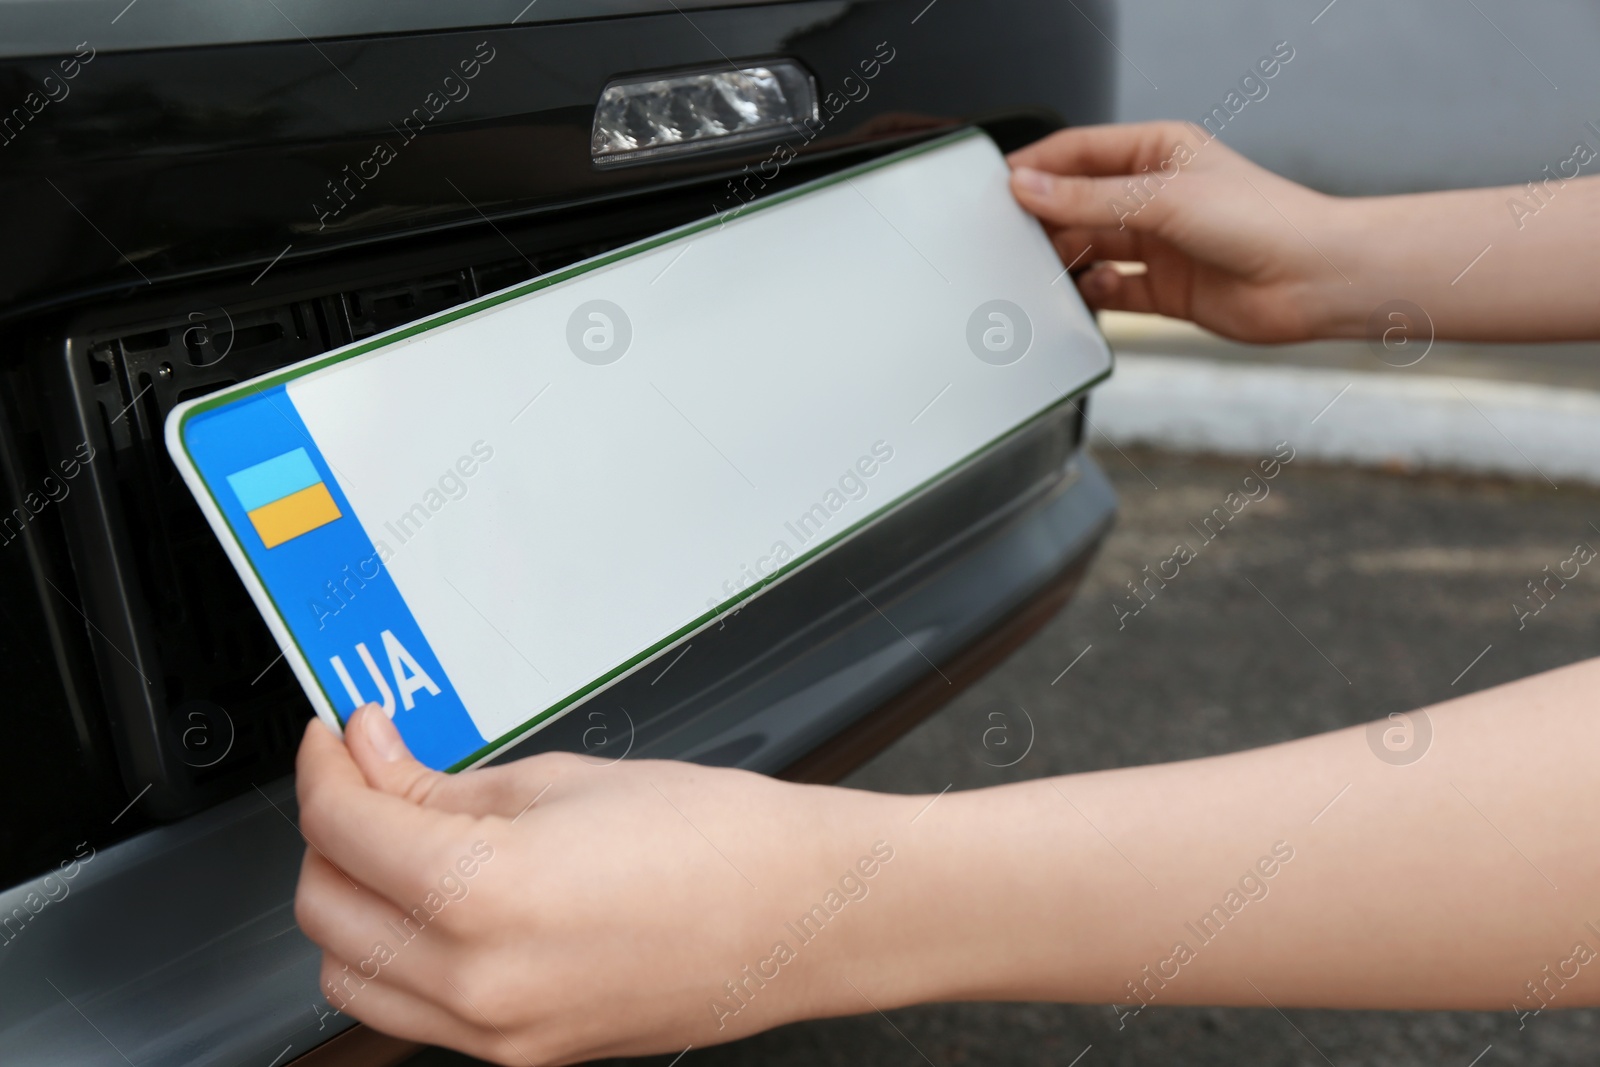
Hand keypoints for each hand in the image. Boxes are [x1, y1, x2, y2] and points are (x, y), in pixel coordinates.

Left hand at [293, 706, 913, 1063]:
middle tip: (370, 771)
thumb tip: (377, 765)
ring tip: (399, 836)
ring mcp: (498, 1035)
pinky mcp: (523, 1055)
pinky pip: (415, 1011)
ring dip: (353, 900)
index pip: (342, 827)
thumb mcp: (564, 781)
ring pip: (354, 976)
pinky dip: (402, 952)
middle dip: (330, 829)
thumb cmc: (718, 840)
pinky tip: (441, 896)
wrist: (803, 914)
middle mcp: (478, 984)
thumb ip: (447, 786)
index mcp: (484, 895)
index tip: (341, 735)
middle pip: (326, 909)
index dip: (327, 764)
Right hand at [1008, 121, 1359, 343]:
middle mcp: (1155, 195)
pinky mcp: (1164, 290)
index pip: (1079, 152)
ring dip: (1066, 258)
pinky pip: (1111, 290)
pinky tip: (1084, 295)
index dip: (1035, 167)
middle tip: (1008, 235)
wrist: (1313, 279)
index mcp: (1157, 151)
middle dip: (1045, 218)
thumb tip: (1027, 186)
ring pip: (1091, 247)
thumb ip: (1088, 198)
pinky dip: (1092, 294)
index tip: (996, 185)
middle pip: (1079, 203)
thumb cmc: (1262, 220)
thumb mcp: (1161, 198)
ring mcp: (1159, 244)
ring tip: (1038, 269)